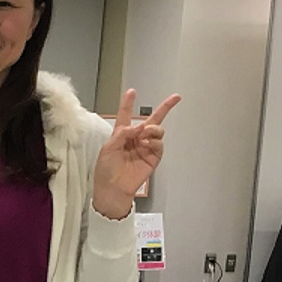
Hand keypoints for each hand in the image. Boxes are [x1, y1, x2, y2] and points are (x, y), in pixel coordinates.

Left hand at [92, 89, 180, 218]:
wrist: (113, 189)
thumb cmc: (106, 170)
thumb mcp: (108, 148)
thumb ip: (122, 133)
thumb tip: (139, 126)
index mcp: (121, 135)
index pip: (126, 115)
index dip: (128, 103)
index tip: (132, 91)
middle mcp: (135, 139)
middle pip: (152, 120)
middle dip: (165, 107)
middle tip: (175, 97)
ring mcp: (146, 147)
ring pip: (157, 130)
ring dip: (152, 129)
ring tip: (144, 135)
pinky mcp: (153, 158)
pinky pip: (159, 144)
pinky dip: (154, 141)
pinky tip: (146, 144)